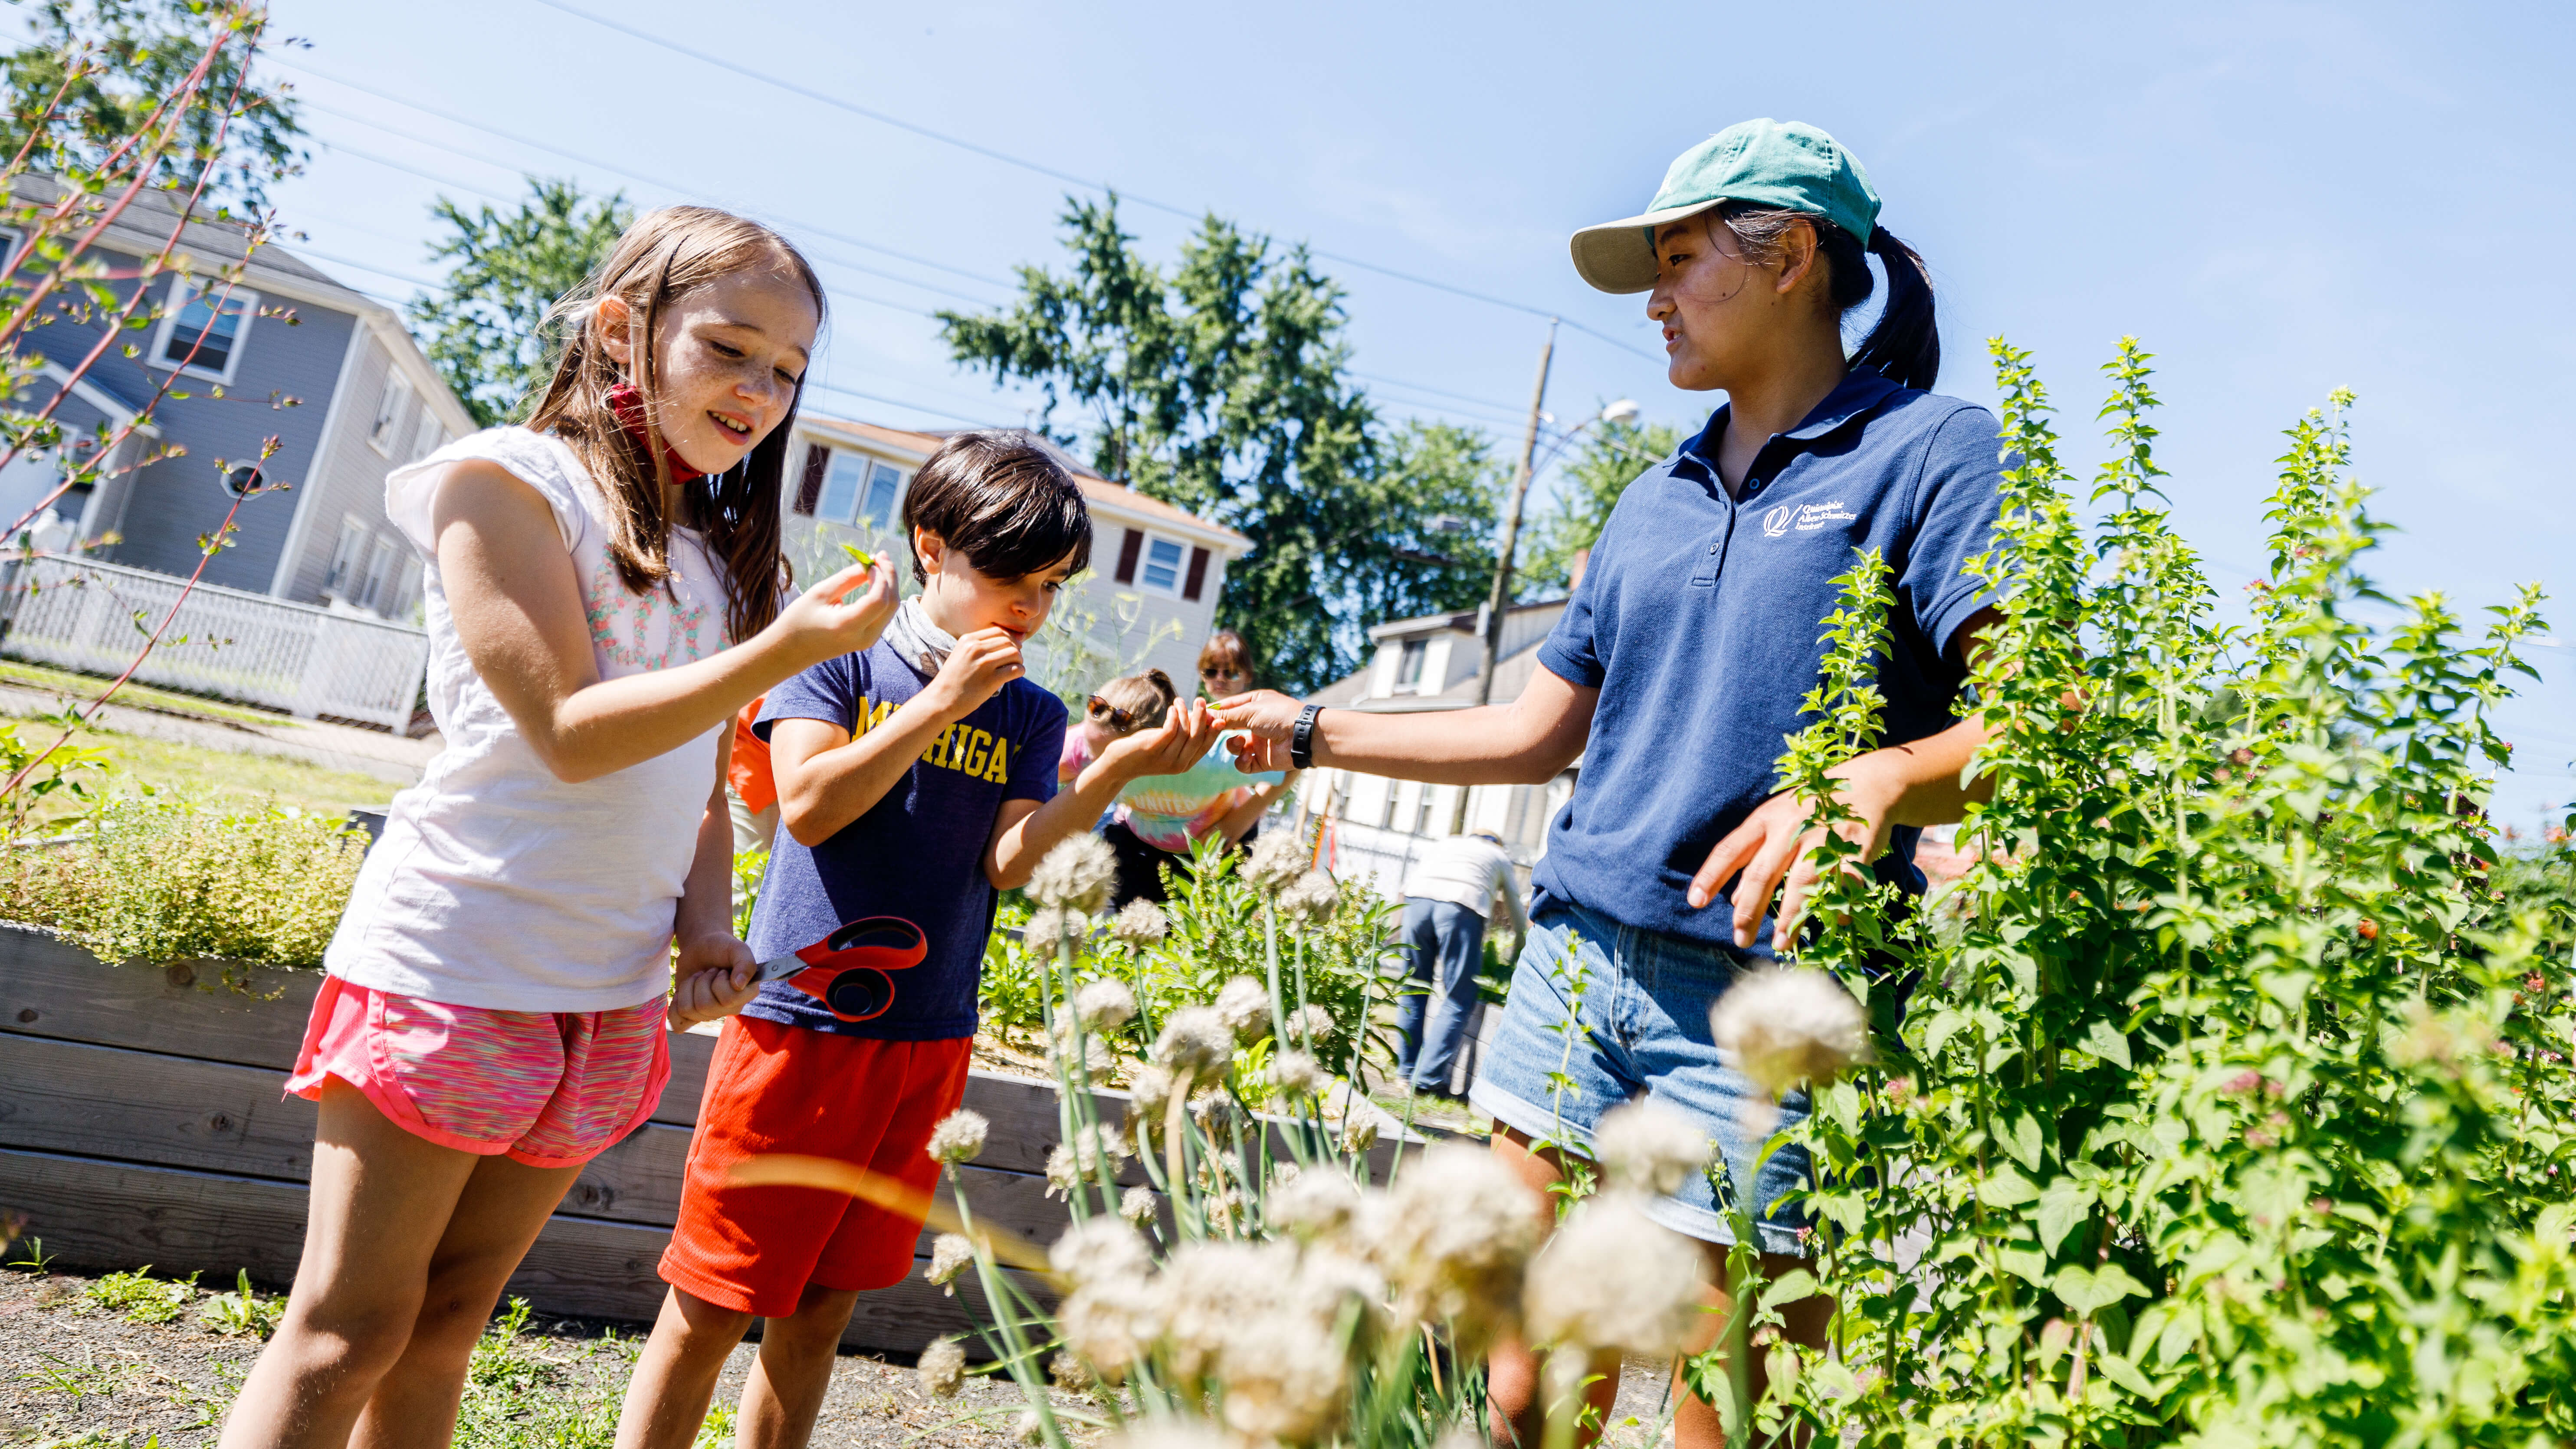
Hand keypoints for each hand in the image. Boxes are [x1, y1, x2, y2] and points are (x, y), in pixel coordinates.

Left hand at [669, 933, 758, 1028]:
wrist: (701, 948)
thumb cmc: (721, 947)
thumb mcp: (737, 948)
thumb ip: (745, 963)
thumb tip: (739, 985)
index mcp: (746, 994)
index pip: (728, 1000)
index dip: (719, 982)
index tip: (722, 970)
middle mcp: (730, 1008)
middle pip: (705, 1006)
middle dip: (701, 982)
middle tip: (707, 972)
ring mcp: (710, 1014)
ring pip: (688, 1010)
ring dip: (688, 987)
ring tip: (698, 978)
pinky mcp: (692, 1016)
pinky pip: (677, 1023)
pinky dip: (674, 1005)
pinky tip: (682, 992)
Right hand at [773, 558, 896, 663]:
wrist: (791, 652)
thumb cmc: (799, 620)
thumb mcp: (820, 593)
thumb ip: (848, 578)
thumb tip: (871, 562)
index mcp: (847, 626)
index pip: (878, 600)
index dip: (879, 577)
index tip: (869, 561)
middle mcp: (864, 638)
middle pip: (891, 604)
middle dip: (889, 576)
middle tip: (881, 555)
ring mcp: (869, 641)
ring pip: (891, 609)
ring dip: (889, 584)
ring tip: (878, 563)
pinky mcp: (869, 639)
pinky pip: (884, 614)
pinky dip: (883, 595)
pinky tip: (875, 580)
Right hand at [926, 626, 1023, 716]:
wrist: (940, 700)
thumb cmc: (953, 679)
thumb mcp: (960, 654)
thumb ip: (979, 646)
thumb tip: (1010, 640)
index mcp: (968, 640)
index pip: (999, 631)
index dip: (1010, 638)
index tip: (1012, 646)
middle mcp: (975, 649)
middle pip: (1008, 641)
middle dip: (1016, 649)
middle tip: (1015, 658)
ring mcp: (983, 664)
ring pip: (1014, 653)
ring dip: (1019, 660)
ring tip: (1015, 666)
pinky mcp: (990, 680)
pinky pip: (1016, 669)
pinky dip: (1020, 671)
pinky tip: (1015, 674)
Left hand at [1100, 698, 1220, 782]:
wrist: (1118, 764)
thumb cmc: (1144, 750)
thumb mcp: (1167, 744)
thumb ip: (1183, 734)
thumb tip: (1203, 716)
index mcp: (1185, 764)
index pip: (1204, 746)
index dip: (1213, 731)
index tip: (1219, 717)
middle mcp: (1178, 764)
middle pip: (1197, 737)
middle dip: (1201, 716)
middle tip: (1201, 700)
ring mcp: (1165, 759)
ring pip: (1184, 731)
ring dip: (1184, 712)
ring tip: (1179, 700)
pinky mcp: (1152, 749)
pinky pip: (1170, 730)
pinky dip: (1174, 716)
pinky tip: (1172, 708)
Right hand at [1213, 689, 1301, 771]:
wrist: (1304, 737)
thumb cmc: (1280, 716)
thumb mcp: (1250, 711)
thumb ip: (1227, 716)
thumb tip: (1205, 716)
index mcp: (1255, 704)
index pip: (1228, 707)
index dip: (1213, 712)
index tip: (1198, 716)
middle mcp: (1256, 722)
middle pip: (1228, 727)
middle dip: (1218, 731)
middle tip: (1207, 733)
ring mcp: (1259, 741)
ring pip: (1233, 746)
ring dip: (1232, 746)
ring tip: (1240, 743)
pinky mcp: (1262, 760)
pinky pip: (1243, 764)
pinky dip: (1242, 761)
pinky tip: (1248, 756)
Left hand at [1687, 761, 1899, 948]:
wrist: (1869, 782)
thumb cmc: (1812, 808)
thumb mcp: (1776, 824)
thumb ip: (1754, 857)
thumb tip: (1733, 899)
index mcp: (1765, 819)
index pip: (1731, 850)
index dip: (1711, 875)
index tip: (1695, 902)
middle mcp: (1790, 826)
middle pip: (1762, 872)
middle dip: (1749, 910)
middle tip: (1741, 939)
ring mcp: (1823, 835)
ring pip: (1801, 881)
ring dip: (1790, 916)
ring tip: (1780, 943)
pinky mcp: (1855, 845)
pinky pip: (1843, 880)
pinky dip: (1838, 903)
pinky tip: (1835, 922)